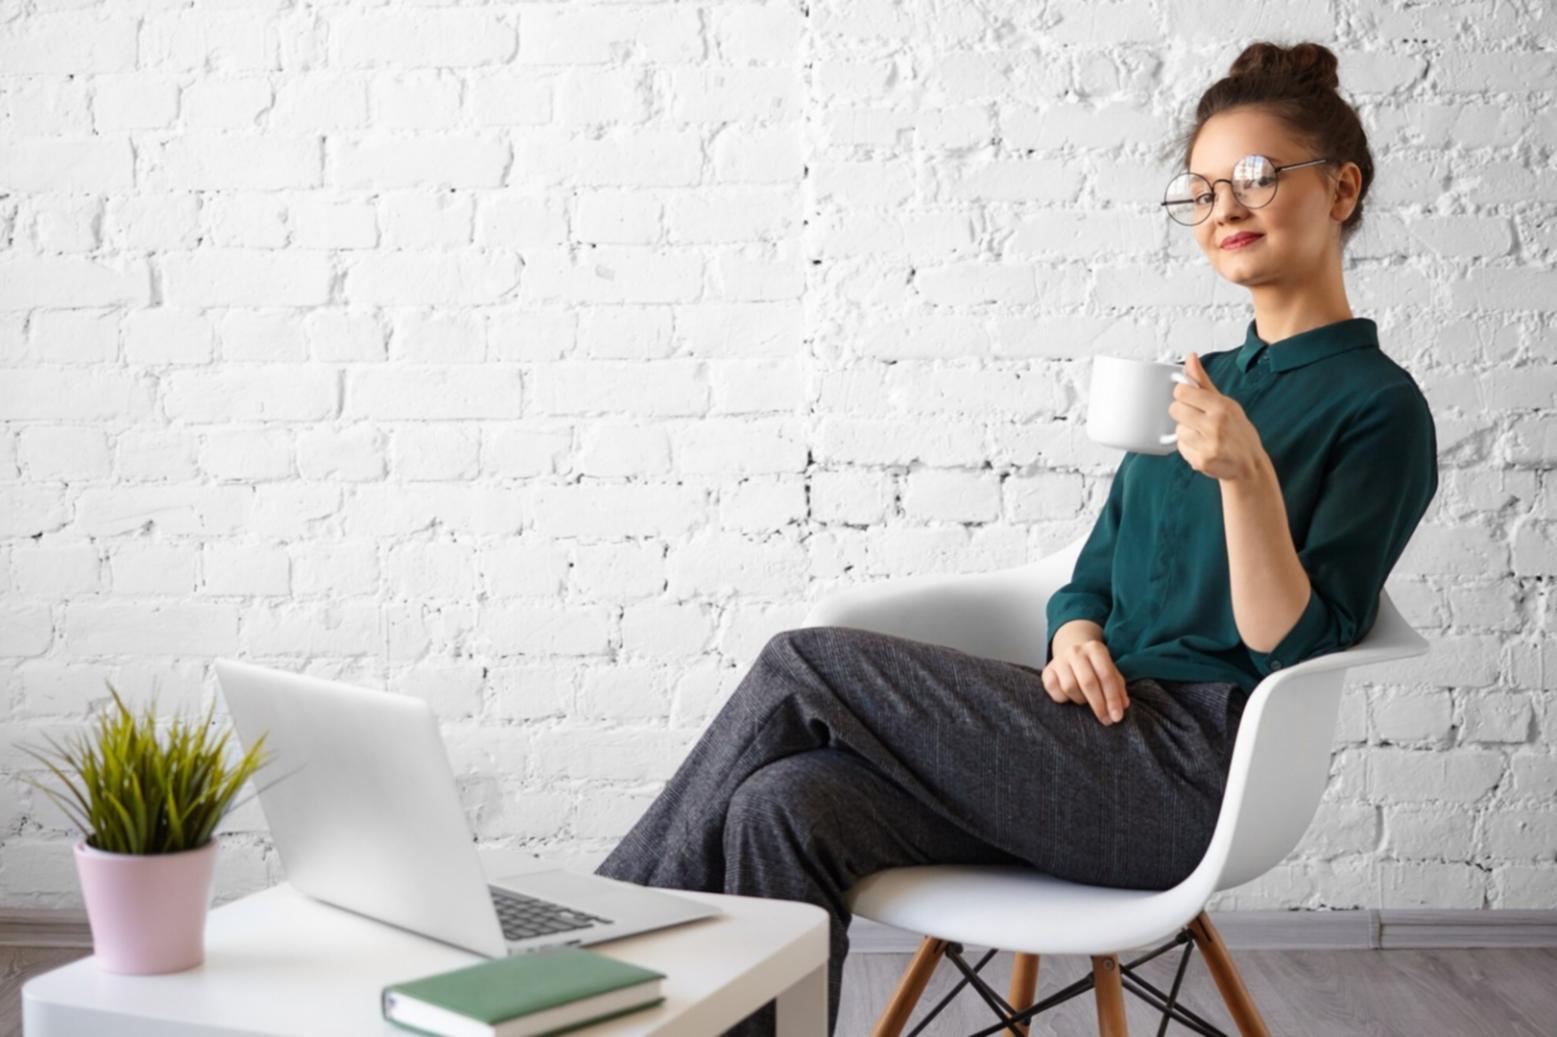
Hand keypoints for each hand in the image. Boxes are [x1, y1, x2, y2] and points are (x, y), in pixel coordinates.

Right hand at [1041, 640, 1129, 724]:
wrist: (1072, 654)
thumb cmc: (1095, 667)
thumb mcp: (1110, 672)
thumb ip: (1118, 687)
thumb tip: (1123, 706)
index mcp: (1095, 649)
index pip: (1106, 676)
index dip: (1112, 698)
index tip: (1117, 717)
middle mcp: (1075, 651)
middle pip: (1088, 682)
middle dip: (1099, 705)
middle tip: (1106, 720)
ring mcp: (1059, 660)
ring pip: (1070, 687)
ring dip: (1081, 700)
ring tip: (1086, 700)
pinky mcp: (1046, 672)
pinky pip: (1055, 692)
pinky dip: (1065, 699)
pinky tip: (1070, 697)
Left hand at [1170, 352, 1269, 482]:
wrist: (1249, 465)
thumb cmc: (1238, 431)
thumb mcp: (1226, 403)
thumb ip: (1203, 382)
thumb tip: (1190, 357)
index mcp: (1221, 407)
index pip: (1182, 392)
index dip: (1183, 395)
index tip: (1189, 399)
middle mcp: (1214, 425)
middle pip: (1175, 409)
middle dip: (1183, 412)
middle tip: (1197, 418)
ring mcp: (1207, 445)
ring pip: (1177, 429)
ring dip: (1186, 431)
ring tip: (1203, 435)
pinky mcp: (1200, 461)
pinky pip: (1180, 447)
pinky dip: (1188, 447)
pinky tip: (1203, 447)